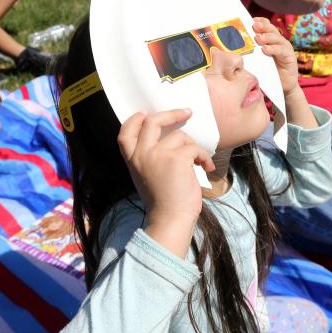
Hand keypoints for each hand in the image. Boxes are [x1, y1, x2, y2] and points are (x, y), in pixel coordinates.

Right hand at [117, 109, 213, 227]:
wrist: (170, 219)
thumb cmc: (163, 201)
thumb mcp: (147, 176)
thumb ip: (150, 157)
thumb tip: (169, 138)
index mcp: (133, 160)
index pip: (125, 133)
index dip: (134, 120)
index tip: (145, 114)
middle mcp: (142, 154)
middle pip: (152, 122)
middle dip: (171, 114)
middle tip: (186, 113)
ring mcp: (158, 155)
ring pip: (180, 136)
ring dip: (193, 148)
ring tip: (198, 162)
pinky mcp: (177, 158)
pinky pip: (194, 148)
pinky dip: (203, 157)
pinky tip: (206, 167)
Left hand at [252, 17, 301, 98]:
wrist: (282, 87)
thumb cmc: (268, 73)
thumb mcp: (257, 61)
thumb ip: (251, 53)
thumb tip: (234, 47)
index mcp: (271, 40)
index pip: (267, 27)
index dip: (261, 21)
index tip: (251, 20)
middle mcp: (279, 42)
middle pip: (271, 30)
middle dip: (263, 26)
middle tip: (254, 26)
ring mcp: (285, 49)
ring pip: (277, 38)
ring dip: (267, 37)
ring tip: (258, 38)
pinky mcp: (290, 57)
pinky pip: (282, 51)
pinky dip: (273, 49)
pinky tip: (265, 49)